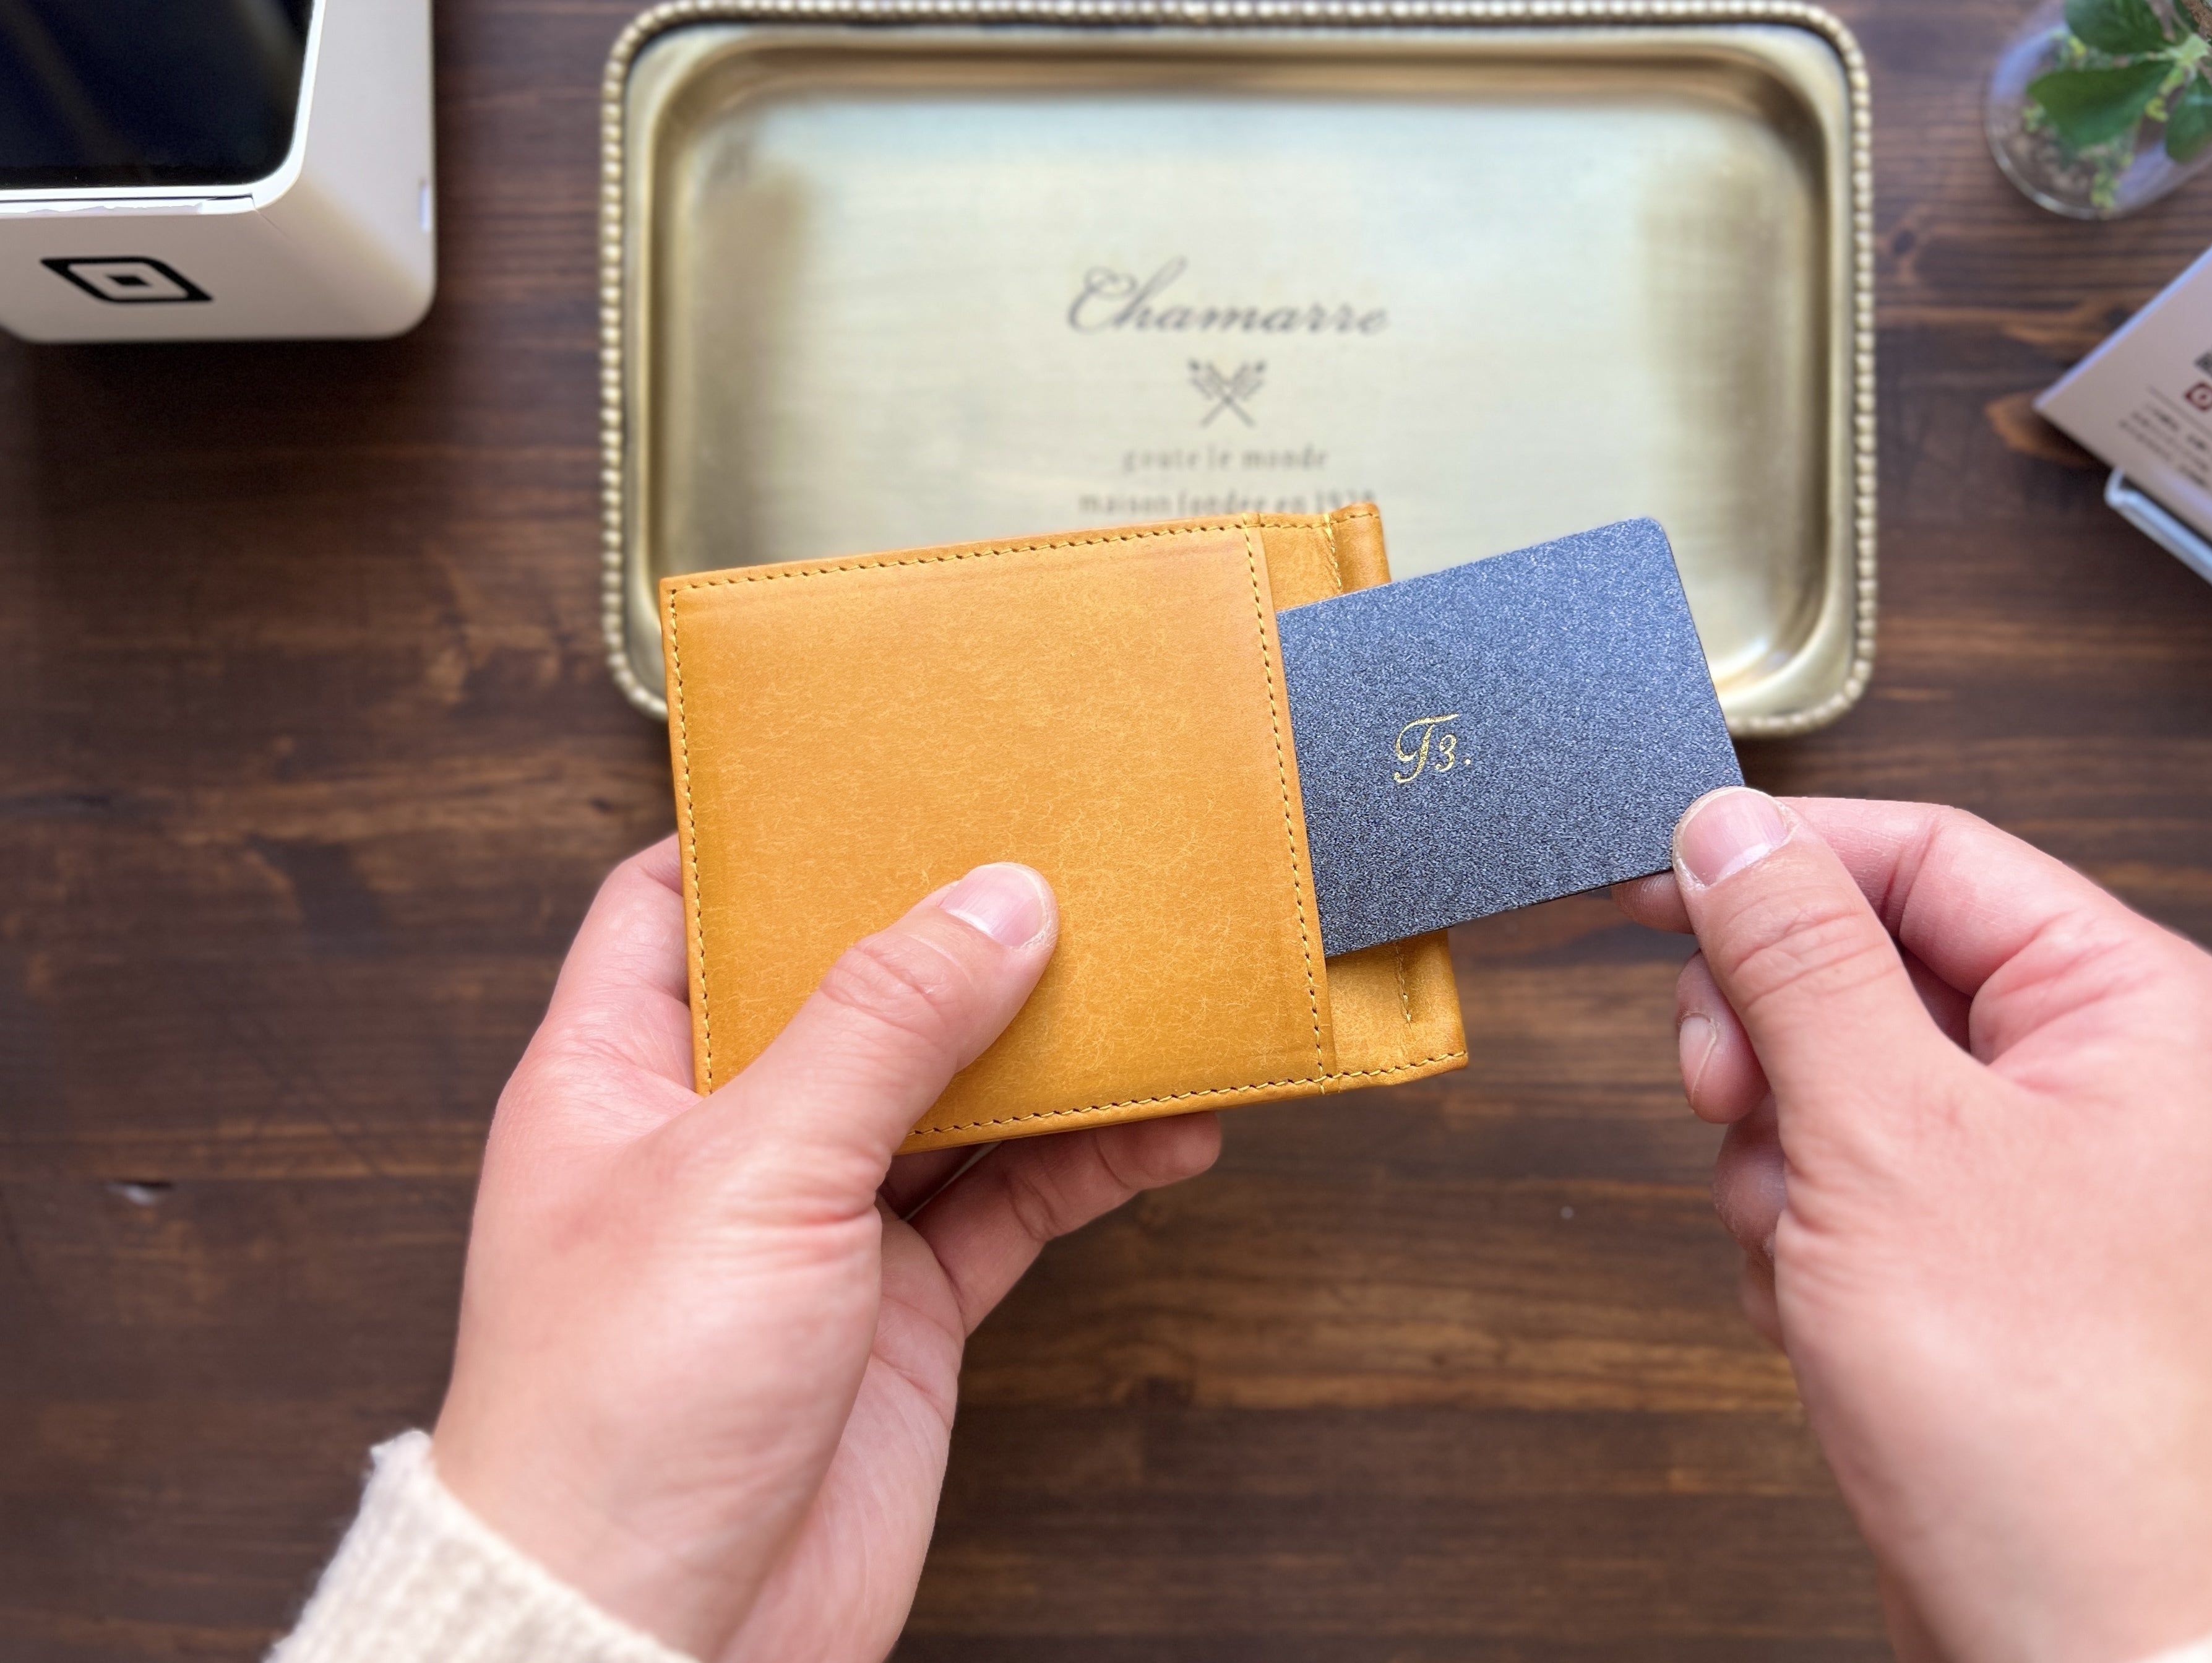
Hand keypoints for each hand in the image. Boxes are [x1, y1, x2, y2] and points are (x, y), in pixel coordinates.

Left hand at [430, 840, 1218, 1660]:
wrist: (659, 1638)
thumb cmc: (620, 1414)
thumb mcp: (750, 1172)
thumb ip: (879, 1027)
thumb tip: (994, 900)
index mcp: (616, 1076)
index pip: (676, 906)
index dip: (769, 838)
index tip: (878, 771)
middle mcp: (717, 1138)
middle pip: (844, 991)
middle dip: (947, 932)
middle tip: (1052, 856)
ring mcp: (816, 1226)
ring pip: (950, 1096)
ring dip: (1047, 1051)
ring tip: (1148, 984)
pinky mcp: (899, 1311)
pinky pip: (1011, 1206)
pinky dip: (1090, 1164)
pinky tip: (1166, 1128)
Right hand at [1616, 791, 2211, 1662]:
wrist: (2109, 1653)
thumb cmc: (2053, 1420)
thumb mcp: (1888, 1140)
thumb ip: (1798, 961)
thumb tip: (1729, 829)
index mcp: (2141, 1009)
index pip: (1931, 857)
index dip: (1779, 862)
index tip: (1654, 888)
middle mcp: (2119, 1082)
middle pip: (1883, 971)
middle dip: (1776, 1043)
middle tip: (1726, 1099)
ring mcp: (2066, 1184)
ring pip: (1854, 1089)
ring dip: (1783, 1160)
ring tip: (1799, 1247)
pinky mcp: (2011, 1274)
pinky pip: (1868, 1192)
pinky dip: (1811, 1240)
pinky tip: (1817, 1312)